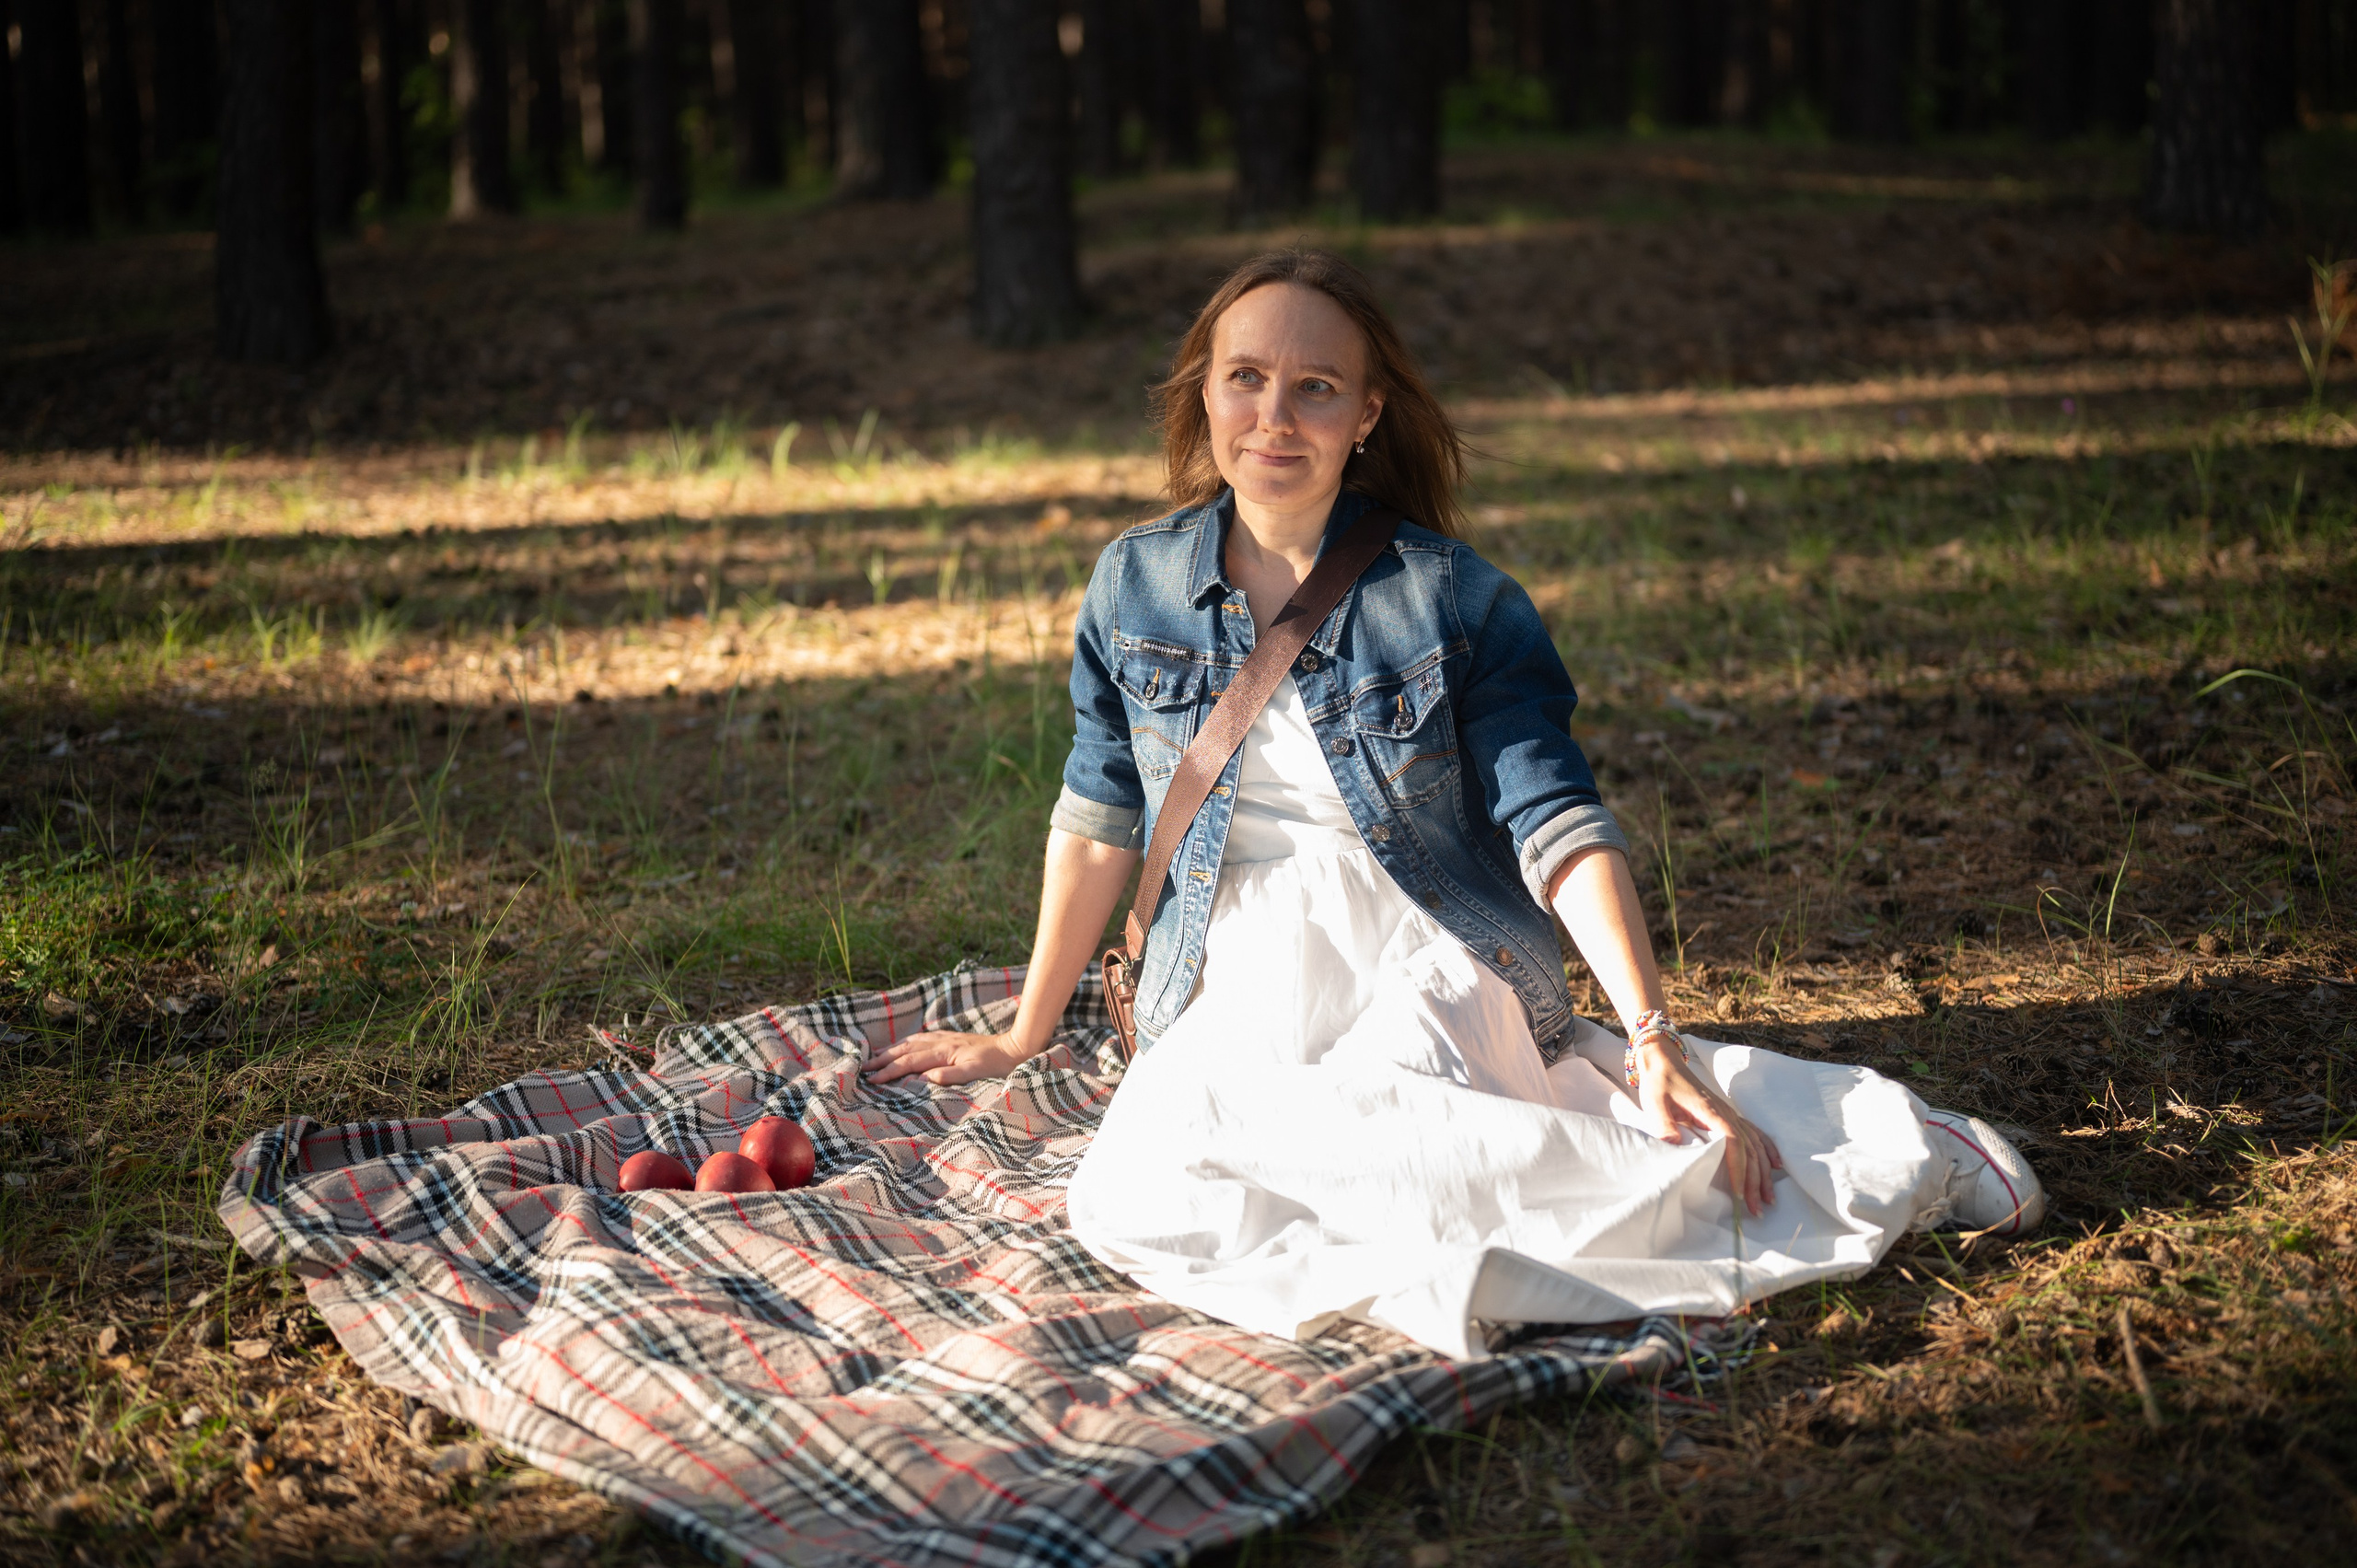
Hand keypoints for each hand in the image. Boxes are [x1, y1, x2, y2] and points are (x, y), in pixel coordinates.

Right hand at [862, 1030, 1039, 1086]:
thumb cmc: (995, 1064)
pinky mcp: (951, 1038)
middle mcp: (940, 1042)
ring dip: (893, 1049)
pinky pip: (922, 1039)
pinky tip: (905, 1044)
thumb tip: (923, 1078)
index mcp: (943, 1052)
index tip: (872, 1079)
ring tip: (877, 1055)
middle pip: (905, 1050)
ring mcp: (945, 1039)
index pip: (909, 1062)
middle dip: (884, 1059)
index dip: (889, 1071)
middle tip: (864, 1067)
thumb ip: (948, 1075)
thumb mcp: (973, 1072)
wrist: (1014, 1047)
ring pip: (912, 1042)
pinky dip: (908, 1042)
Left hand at [1634, 1039, 1783, 1217]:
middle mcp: (1727, 1113)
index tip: (1740, 1195)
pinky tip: (1776, 1166)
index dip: (1739, 1170)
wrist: (1664, 1062)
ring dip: (1764, 1172)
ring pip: (1756, 1145)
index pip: (1733, 1144)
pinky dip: (1768, 1150)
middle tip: (1756, 1209)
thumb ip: (1664, 1126)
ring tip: (1768, 1198)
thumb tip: (1674, 1146)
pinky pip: (1756, 1133)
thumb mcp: (1655, 1104)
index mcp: (1711, 1112)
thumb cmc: (1659, 1084)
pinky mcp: (1729, 1114)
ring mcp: (1731, 1113)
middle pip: (1750, 1150)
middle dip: (1755, 1181)